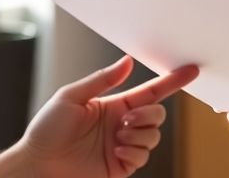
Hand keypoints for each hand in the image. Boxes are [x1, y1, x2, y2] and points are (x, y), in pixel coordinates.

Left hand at [13, 55, 198, 177]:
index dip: (171, 81)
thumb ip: (102, 79)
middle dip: (148, 114)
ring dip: (139, 134)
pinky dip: (133, 152)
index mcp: (114, 105)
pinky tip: (115, 152)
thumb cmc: (48, 129)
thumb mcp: (71, 96)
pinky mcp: (121, 167)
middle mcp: (122, 125)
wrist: (38, 164)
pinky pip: (143, 156)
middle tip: (125, 120)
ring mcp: (123, 146)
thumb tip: (127, 61)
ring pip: (153, 135)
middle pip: (157, 114)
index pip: (149, 91)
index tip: (190, 70)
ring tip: (117, 137)